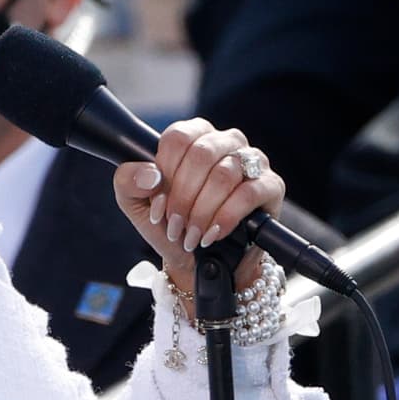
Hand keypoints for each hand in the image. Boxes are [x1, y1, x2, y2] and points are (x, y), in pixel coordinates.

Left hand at [112, 120, 284, 310]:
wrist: (198, 262)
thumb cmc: (170, 227)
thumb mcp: (136, 205)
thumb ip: (128, 182)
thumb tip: (150, 175)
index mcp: (193, 137)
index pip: (177, 138)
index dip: (165, 173)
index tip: (158, 204)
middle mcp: (224, 141)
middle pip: (201, 154)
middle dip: (183, 197)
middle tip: (175, 226)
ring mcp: (252, 161)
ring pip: (224, 174)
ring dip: (202, 211)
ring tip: (192, 235)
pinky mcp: (271, 185)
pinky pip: (248, 193)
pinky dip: (226, 217)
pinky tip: (213, 234)